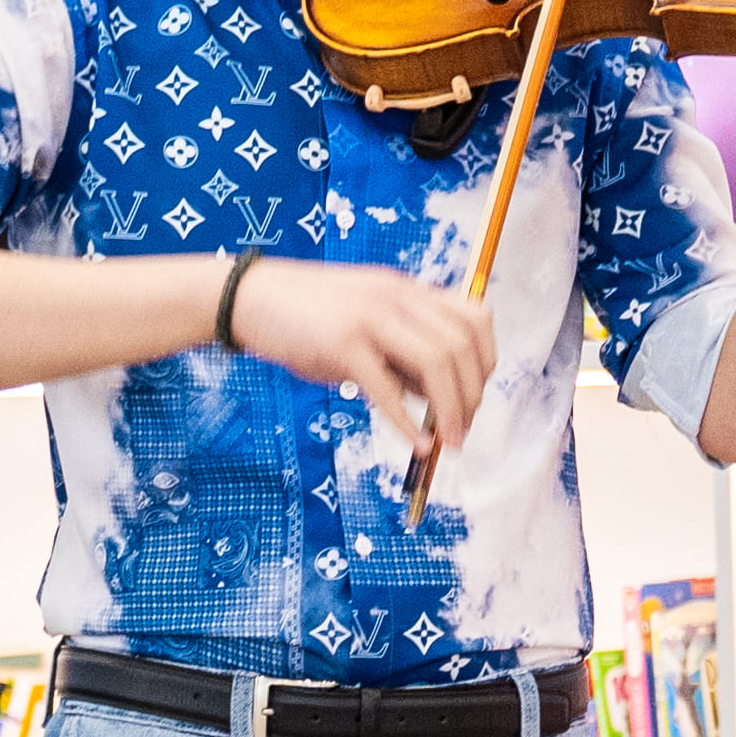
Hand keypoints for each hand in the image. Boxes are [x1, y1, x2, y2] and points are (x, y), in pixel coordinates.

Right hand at [226, 258, 495, 463]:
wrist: (249, 298)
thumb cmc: (306, 319)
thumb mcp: (365, 329)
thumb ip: (400, 356)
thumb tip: (436, 398)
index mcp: (407, 291)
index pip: (474, 318)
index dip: (486, 361)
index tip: (475, 395)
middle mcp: (397, 297)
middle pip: (461, 345)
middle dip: (472, 394)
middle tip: (463, 429)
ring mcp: (371, 317)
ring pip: (436, 361)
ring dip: (451, 409)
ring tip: (449, 441)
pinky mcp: (343, 343)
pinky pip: (388, 388)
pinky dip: (409, 422)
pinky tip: (419, 445)